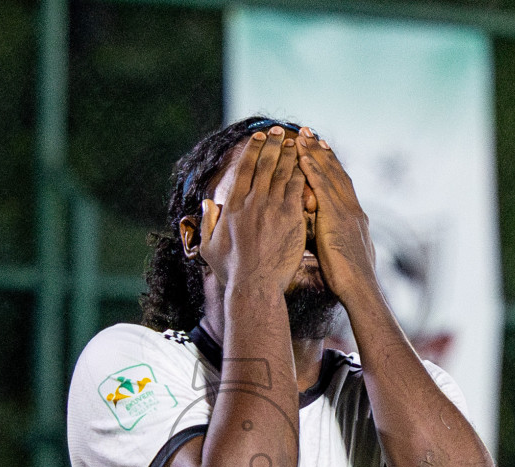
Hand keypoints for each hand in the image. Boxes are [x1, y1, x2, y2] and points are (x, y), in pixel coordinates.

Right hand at [196, 127, 307, 294]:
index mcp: (233, 206)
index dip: (252, 150)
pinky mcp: (291, 218)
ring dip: (290, 154)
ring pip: (283, 173)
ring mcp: (273, 208)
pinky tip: (307, 164)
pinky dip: (302, 174)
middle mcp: (253, 202)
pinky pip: (298, 189)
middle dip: (273, 144)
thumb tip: (208, 204)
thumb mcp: (209, 246)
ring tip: (295, 142)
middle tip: (279, 131)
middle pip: (265, 165)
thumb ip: (208, 222)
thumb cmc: (231, 270)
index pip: (244, 169)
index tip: (258, 138)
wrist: (254, 286)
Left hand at [296, 130, 377, 301]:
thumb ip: (331, 238)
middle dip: (323, 151)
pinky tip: (303, 157)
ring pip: (330, 175)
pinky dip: (314, 171)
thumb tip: (318, 234)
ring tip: (303, 134)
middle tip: (311, 132)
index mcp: (355, 218)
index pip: (342, 184)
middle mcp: (353, 209)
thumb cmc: (350, 280)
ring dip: (315, 153)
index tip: (322, 149)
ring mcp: (346, 211)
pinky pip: (323, 188)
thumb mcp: (342, 253)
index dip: (332, 166)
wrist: (361, 289)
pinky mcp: (338, 218)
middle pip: (337, 172)